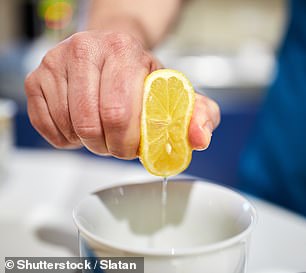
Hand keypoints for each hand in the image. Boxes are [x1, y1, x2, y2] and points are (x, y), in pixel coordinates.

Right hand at [25, 31, 219, 158]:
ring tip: (101, 131)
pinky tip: (80, 127)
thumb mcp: (177, 93)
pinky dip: (65, 138)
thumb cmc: (140, 76)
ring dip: (87, 141)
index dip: (127, 142)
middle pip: (90, 124)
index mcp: (123, 52)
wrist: (111, 51)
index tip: (133, 146)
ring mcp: (55, 63)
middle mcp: (85, 50)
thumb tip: (199, 139)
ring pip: (68, 127)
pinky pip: (45, 125)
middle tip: (117, 143)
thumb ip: (199, 115)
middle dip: (107, 146)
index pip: (119, 114)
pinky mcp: (36, 78)